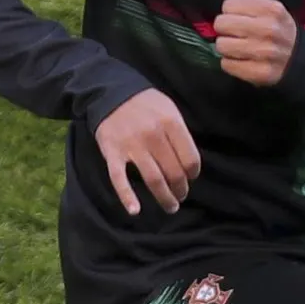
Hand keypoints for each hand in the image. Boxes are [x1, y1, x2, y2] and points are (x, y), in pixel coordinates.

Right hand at [95, 88, 200, 214]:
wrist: (111, 92)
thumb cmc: (146, 103)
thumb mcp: (170, 109)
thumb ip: (180, 133)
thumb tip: (189, 163)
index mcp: (171, 124)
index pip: (190, 158)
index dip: (193, 173)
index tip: (191, 178)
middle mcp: (153, 136)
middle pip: (174, 172)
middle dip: (181, 189)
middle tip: (181, 196)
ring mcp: (131, 146)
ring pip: (153, 179)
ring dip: (164, 197)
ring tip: (171, 207)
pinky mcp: (112, 153)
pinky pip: (119, 179)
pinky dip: (127, 196)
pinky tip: (135, 210)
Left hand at [214, 0, 298, 85]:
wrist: (300, 58)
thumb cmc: (279, 31)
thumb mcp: (271, 10)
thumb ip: (247, 7)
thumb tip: (221, 16)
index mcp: (271, 9)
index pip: (228, 6)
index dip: (231, 13)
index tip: (239, 19)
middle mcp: (269, 29)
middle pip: (221, 24)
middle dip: (225, 29)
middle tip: (235, 34)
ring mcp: (264, 52)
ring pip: (222, 45)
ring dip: (227, 47)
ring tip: (239, 48)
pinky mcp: (259, 72)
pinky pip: (227, 64)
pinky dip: (231, 63)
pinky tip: (243, 60)